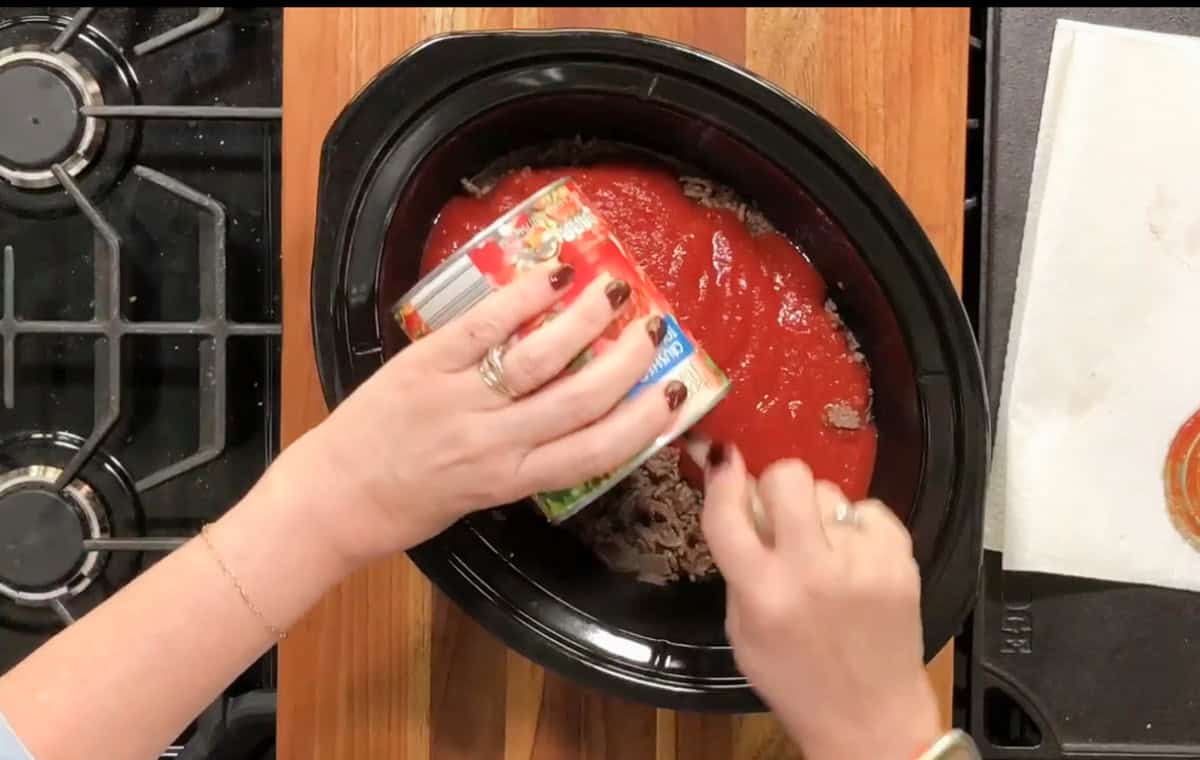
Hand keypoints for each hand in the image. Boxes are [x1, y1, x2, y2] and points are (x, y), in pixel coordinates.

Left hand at [279, 263, 684, 567]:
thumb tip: (579, 418)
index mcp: (513, 480)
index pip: (598, 452)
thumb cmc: (410, 505)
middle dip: (626, 360)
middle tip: (653, 329)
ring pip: (540, 356)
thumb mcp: (481, 497)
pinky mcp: (425, 364)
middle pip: (581, 398)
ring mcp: (459, 400)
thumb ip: (528, 461)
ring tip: (614, 289)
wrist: (336, 498)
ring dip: (585, 320)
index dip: (646, 420)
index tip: (677, 391)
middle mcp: (494, 442)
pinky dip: (523, 297)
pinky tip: (554, 275)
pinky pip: (483, 325)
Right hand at [697, 441, 940, 759]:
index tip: (725, 459)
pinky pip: (869, 509)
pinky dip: (858, 527)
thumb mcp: (743, 630)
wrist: (870, 718)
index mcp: (763, 593)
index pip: (728, 512)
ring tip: (824, 550)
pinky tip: (855, 559)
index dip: (721, 476)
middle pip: (787, 477)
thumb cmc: (794, 679)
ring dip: (818, 513)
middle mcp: (811, 571)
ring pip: (830, 491)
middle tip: (781, 510)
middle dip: (777, 485)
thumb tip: (739, 499)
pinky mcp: (900, 560)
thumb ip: (739, 567)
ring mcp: (861, 562)